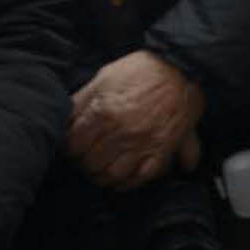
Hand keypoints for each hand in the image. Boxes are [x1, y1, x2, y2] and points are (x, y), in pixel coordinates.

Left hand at [66, 50, 206, 191]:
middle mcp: (122, 132)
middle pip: (90, 162)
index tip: (72, 148)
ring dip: (102, 176)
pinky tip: (120, 181)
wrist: (183, 65)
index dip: (69, 149)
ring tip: (99, 171)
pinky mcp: (162, 149)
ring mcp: (143, 143)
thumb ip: (83, 99)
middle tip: (84, 159)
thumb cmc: (143, 70)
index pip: (73, 145)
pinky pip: (141, 177)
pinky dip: (128, 184)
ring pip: (112, 175)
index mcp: (103, 113)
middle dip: (83, 163)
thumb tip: (65, 119)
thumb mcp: (106, 76)